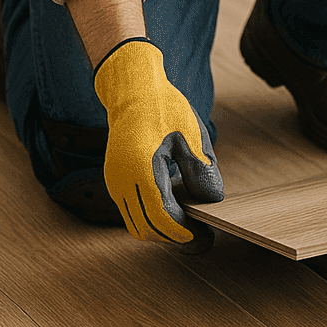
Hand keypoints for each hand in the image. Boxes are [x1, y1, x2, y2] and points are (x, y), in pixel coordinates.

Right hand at [93, 38, 224, 250]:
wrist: (132, 90)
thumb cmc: (164, 107)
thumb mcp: (191, 133)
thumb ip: (201, 168)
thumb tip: (213, 200)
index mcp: (140, 168)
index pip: (161, 216)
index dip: (183, 231)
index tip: (204, 235)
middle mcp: (121, 180)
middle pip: (146, 228)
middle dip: (173, 235)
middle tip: (201, 234)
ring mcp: (114, 181)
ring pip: (136, 223)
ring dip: (161, 227)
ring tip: (190, 218)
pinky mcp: (114, 180)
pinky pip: (132, 210)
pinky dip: (152, 215)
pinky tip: (175, 201)